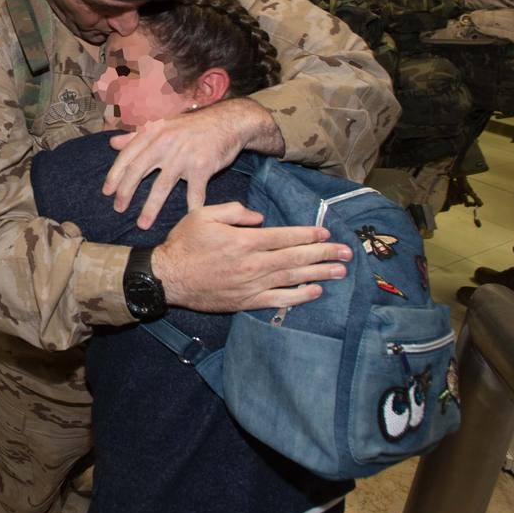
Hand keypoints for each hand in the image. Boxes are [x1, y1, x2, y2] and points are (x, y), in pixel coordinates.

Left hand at [104, 98, 281, 228]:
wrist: (229, 122)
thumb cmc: (193, 126)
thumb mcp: (163, 125)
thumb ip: (137, 135)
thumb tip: (112, 144)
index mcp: (153, 132)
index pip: (126, 156)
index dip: (114, 175)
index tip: (107, 192)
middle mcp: (165, 142)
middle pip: (137, 171)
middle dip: (125, 193)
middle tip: (118, 209)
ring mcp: (183, 155)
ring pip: (161, 186)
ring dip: (150, 208)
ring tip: (142, 224)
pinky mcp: (202, 166)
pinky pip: (194, 193)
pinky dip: (191, 208)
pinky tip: (186, 221)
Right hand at [152, 203, 350, 311]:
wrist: (166, 277)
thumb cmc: (183, 243)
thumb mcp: (202, 214)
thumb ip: (233, 211)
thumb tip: (259, 217)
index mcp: (243, 241)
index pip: (284, 236)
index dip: (308, 234)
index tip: (326, 233)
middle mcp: (252, 264)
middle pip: (295, 257)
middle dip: (323, 254)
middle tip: (346, 253)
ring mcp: (250, 285)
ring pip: (292, 278)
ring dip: (318, 274)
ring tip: (339, 271)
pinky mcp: (245, 301)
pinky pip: (278, 300)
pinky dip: (298, 296)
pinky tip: (314, 291)